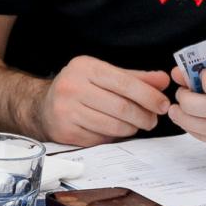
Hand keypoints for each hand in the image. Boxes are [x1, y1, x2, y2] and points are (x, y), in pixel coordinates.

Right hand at [38, 56, 172, 145]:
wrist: (42, 106)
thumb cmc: (80, 87)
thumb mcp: (104, 75)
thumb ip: (135, 78)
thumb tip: (163, 80)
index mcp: (84, 67)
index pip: (124, 82)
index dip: (148, 95)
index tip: (163, 104)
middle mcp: (72, 86)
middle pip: (121, 107)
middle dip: (144, 116)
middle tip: (153, 120)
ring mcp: (66, 110)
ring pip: (113, 126)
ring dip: (131, 128)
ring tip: (136, 125)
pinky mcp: (66, 131)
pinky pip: (101, 139)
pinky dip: (114, 137)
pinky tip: (115, 130)